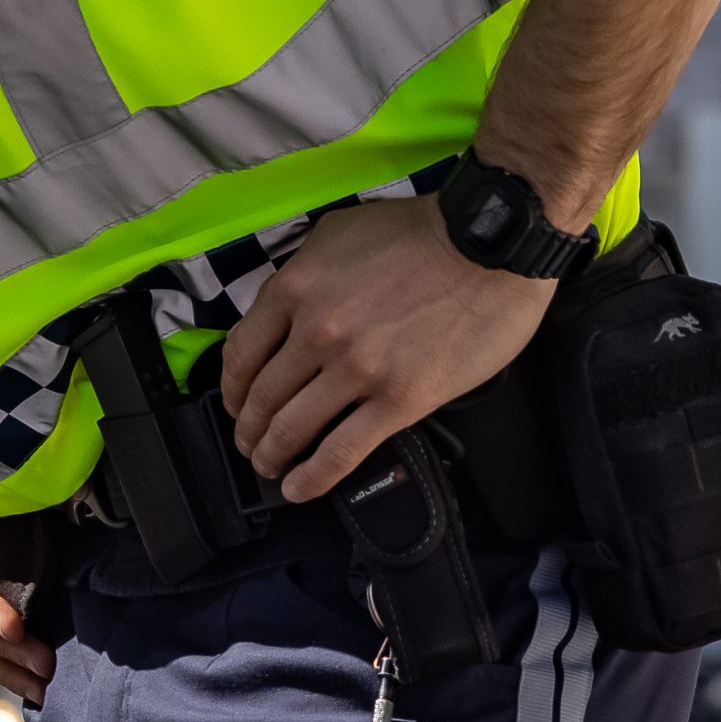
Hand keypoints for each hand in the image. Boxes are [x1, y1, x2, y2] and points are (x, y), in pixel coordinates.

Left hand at [218, 197, 556, 503]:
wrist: (488, 245)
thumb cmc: (418, 232)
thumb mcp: (336, 233)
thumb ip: (300, 273)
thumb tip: (278, 309)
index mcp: (294, 289)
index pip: (241, 353)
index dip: (232, 387)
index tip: (236, 402)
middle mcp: (316, 333)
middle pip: (263, 396)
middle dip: (248, 428)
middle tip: (248, 442)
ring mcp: (357, 370)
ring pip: (294, 428)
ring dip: (272, 454)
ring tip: (269, 466)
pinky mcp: (400, 401)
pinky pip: (343, 451)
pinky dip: (313, 477)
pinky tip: (299, 489)